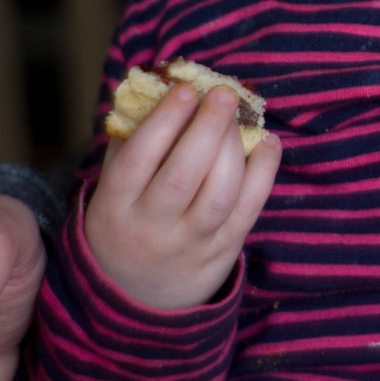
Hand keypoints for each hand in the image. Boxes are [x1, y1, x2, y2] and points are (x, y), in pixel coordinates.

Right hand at [83, 85, 278, 310]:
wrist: (134, 298)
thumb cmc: (126, 221)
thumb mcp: (112, 188)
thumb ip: (130, 140)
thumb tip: (161, 82)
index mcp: (114, 208)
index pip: (138, 160)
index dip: (164, 122)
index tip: (186, 89)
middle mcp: (150, 230)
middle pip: (183, 176)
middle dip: (207, 129)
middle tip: (223, 94)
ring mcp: (188, 246)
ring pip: (218, 195)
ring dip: (235, 149)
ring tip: (240, 115)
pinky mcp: (221, 255)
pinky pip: (248, 211)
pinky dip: (264, 174)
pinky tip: (267, 144)